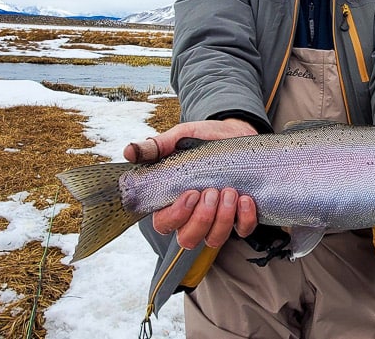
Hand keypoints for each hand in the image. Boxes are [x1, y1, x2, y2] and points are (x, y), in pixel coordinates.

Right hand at [124, 119, 259, 248]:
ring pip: (213, 240)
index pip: (164, 224)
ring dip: (222, 219)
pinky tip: (245, 198)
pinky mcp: (239, 217)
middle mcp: (193, 217)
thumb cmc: (203, 140)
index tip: (190, 194)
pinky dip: (244, 218)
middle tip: (212, 192)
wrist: (234, 133)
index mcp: (172, 201)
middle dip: (202, 218)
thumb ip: (156, 147)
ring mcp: (217, 220)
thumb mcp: (179, 138)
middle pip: (188, 239)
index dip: (176, 216)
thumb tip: (129, 152)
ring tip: (228, 191)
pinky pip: (242, 231)